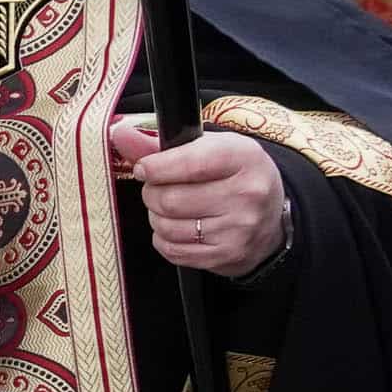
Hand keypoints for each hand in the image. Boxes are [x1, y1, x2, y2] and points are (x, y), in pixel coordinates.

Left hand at [110, 123, 287, 278]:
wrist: (271, 217)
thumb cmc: (233, 175)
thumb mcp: (210, 148)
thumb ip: (162, 144)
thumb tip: (121, 135)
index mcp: (243, 158)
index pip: (188, 163)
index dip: (155, 167)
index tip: (144, 168)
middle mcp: (246, 194)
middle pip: (170, 199)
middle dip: (153, 193)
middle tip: (157, 189)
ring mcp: (238, 229)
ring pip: (167, 226)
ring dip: (157, 217)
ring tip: (169, 208)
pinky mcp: (227, 256)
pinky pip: (173, 250)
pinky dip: (164, 239)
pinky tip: (177, 228)